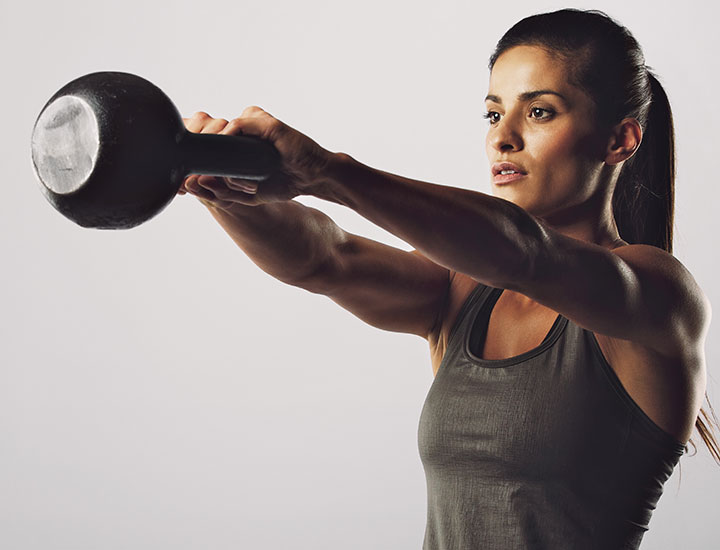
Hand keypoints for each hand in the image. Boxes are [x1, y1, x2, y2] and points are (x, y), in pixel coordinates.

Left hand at [179, 107, 333, 209]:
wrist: (312, 177)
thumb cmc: (282, 183)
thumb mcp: (245, 195)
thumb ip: (220, 191)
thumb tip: (192, 185)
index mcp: (231, 144)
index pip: (200, 140)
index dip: (188, 157)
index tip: (181, 181)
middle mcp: (238, 130)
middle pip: (203, 132)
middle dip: (195, 156)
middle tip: (193, 179)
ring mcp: (251, 124)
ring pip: (218, 130)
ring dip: (216, 155)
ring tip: (226, 178)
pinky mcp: (265, 122)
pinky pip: (238, 124)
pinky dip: (230, 141)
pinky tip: (234, 160)